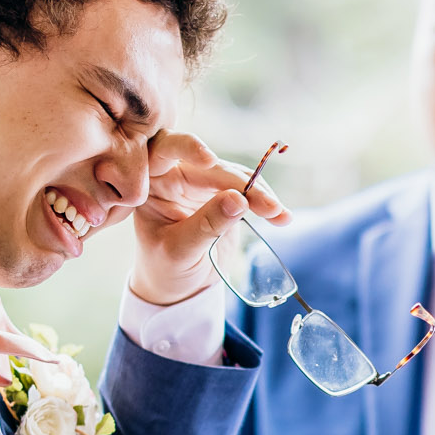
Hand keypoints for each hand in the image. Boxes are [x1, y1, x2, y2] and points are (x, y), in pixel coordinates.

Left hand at [128, 130, 291, 306]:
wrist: (178, 286)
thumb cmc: (165, 268)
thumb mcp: (180, 251)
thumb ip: (206, 225)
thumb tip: (240, 199)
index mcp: (153, 181)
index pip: (166, 151)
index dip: (188, 148)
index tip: (210, 160)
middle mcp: (177, 175)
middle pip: (213, 166)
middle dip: (242, 184)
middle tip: (267, 206)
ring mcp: (203, 183)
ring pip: (236, 176)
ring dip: (260, 193)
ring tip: (279, 215)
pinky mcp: (225, 194)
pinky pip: (249, 189)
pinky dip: (265, 202)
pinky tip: (281, 216)